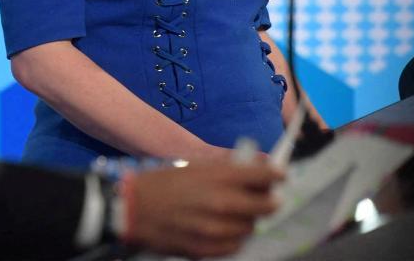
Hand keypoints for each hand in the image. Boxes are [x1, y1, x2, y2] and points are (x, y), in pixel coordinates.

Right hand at [125, 159, 282, 257]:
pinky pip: (236, 244)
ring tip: (234, 211)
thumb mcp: (196, 164)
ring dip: (248, 218)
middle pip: (267, 205)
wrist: (133, 208)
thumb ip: (229, 166)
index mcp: (220, 177)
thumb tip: (260, 163)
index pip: (265, 176)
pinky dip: (234, 236)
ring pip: (252, 227)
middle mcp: (223, 204)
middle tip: (263, 195)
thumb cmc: (165, 180)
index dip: (277, 175)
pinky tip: (221, 226)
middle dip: (268, 199)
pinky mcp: (208, 249)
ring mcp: (217, 230)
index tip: (280, 175)